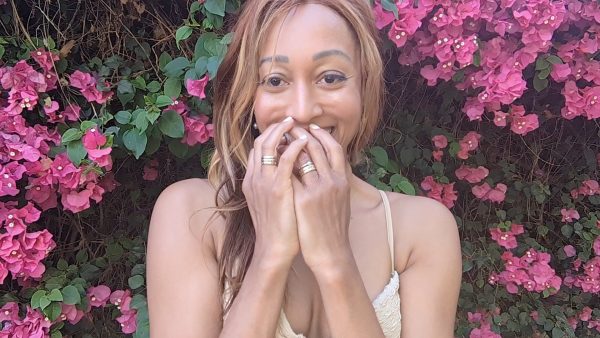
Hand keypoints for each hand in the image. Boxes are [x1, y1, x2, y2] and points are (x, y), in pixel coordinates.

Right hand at [242, 117, 307, 263]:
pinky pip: (286, 159)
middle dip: (276, 128)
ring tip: (298, 124)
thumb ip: (274, 185)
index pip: (257, 148)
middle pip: (261, 142)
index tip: (283, 128)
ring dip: (284, 131)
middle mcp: (254, 178)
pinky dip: (295, 147)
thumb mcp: (270, 202)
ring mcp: (264, 183)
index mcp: (252, 181)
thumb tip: (285, 172)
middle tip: (290, 120)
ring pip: (270, 145)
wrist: (275, 250)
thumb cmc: (278, 229)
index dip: (269, 135)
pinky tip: (305, 141)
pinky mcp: (278, 189)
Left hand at [287, 125, 352, 273]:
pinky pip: (291, 174)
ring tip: (281, 137)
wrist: (331, 253)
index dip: (323, 134)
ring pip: (302, 157)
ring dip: (290, 144)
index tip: (311, 126)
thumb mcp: (341, 202)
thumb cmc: (334, 230)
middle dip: (302, 133)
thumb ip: (336, 184)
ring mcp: (318, 190)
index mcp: (343, 181)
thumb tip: (329, 170)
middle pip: (317, 147)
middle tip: (291, 124)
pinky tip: (274, 159)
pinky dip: (283, 164)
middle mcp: (333, 182)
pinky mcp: (304, 200)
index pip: (335, 148)